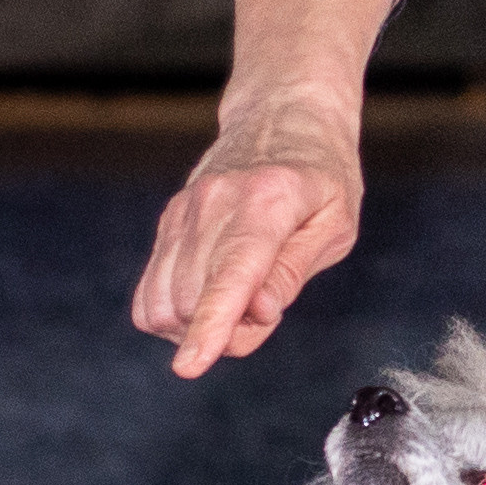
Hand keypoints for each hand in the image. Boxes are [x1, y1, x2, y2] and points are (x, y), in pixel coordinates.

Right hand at [132, 95, 364, 378]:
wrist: (282, 118)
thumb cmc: (321, 175)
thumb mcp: (335, 223)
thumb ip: (294, 271)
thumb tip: (259, 313)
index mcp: (268, 201)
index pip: (231, 275)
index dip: (210, 325)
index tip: (190, 366)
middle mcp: (215, 203)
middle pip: (191, 301)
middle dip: (226, 332)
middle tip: (266, 310)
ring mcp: (184, 211)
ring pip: (163, 302)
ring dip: (198, 325)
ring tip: (242, 300)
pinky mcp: (168, 222)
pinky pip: (149, 293)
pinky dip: (175, 314)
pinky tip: (211, 297)